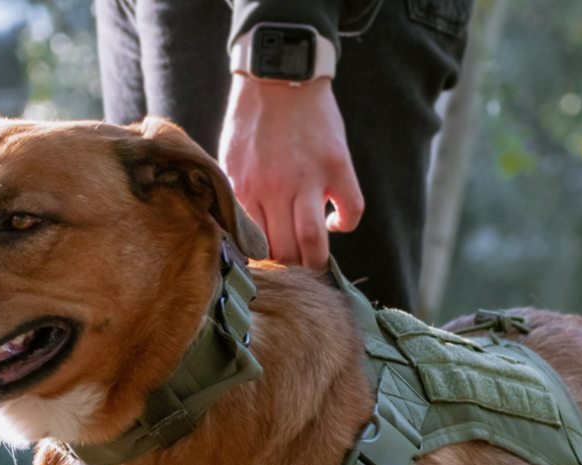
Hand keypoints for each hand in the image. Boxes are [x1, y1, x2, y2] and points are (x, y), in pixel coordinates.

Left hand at [219, 74, 364, 269]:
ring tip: (315, 262)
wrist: (279, 77)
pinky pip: (351, 211)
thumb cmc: (251, 123)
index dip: (263, 267)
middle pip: (284, 253)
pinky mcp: (337, 166)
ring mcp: (309, 179)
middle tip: (293, 270)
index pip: (254, 248)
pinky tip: (335, 220)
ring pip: (313, 243)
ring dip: (316, 261)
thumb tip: (242, 239)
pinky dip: (345, 223)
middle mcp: (276, 189)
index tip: (269, 270)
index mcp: (246, 191)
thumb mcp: (230, 162)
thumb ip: (237, 199)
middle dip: (290, 271)